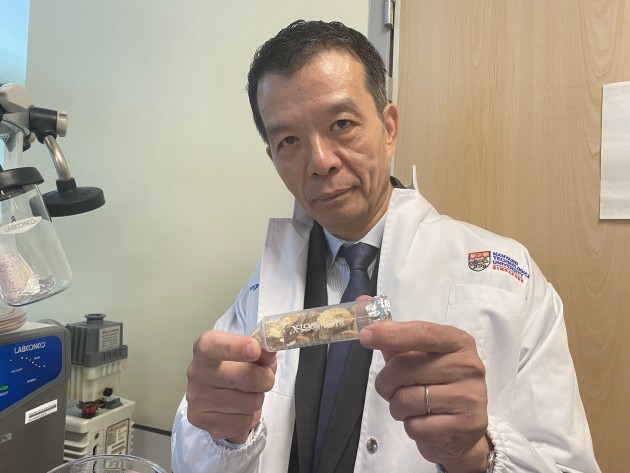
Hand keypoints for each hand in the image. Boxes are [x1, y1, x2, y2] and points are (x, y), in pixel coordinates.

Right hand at [185, 330, 276, 442]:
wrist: (217, 393)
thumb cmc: (236, 366)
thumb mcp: (251, 351)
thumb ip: (262, 349)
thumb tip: (270, 351)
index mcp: (205, 347)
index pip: (214, 346)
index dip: (235, 348)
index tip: (255, 349)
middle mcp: (196, 372)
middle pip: (245, 378)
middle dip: (265, 379)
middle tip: (266, 377)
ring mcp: (197, 399)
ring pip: (249, 403)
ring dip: (257, 399)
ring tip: (247, 394)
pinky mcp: (202, 422)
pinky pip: (243, 422)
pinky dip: (249, 417)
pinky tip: (238, 409)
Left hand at [360, 321, 488, 471]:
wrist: (463, 426)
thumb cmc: (435, 383)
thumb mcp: (417, 356)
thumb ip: (392, 333)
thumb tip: (362, 301)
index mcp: (458, 342)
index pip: (423, 333)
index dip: (391, 334)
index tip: (365, 335)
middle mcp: (469, 366)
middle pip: (404, 369)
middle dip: (386, 382)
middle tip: (390, 387)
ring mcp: (470, 397)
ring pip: (407, 400)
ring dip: (397, 406)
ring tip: (409, 406)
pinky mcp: (466, 426)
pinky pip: (417, 426)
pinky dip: (410, 426)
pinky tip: (423, 421)